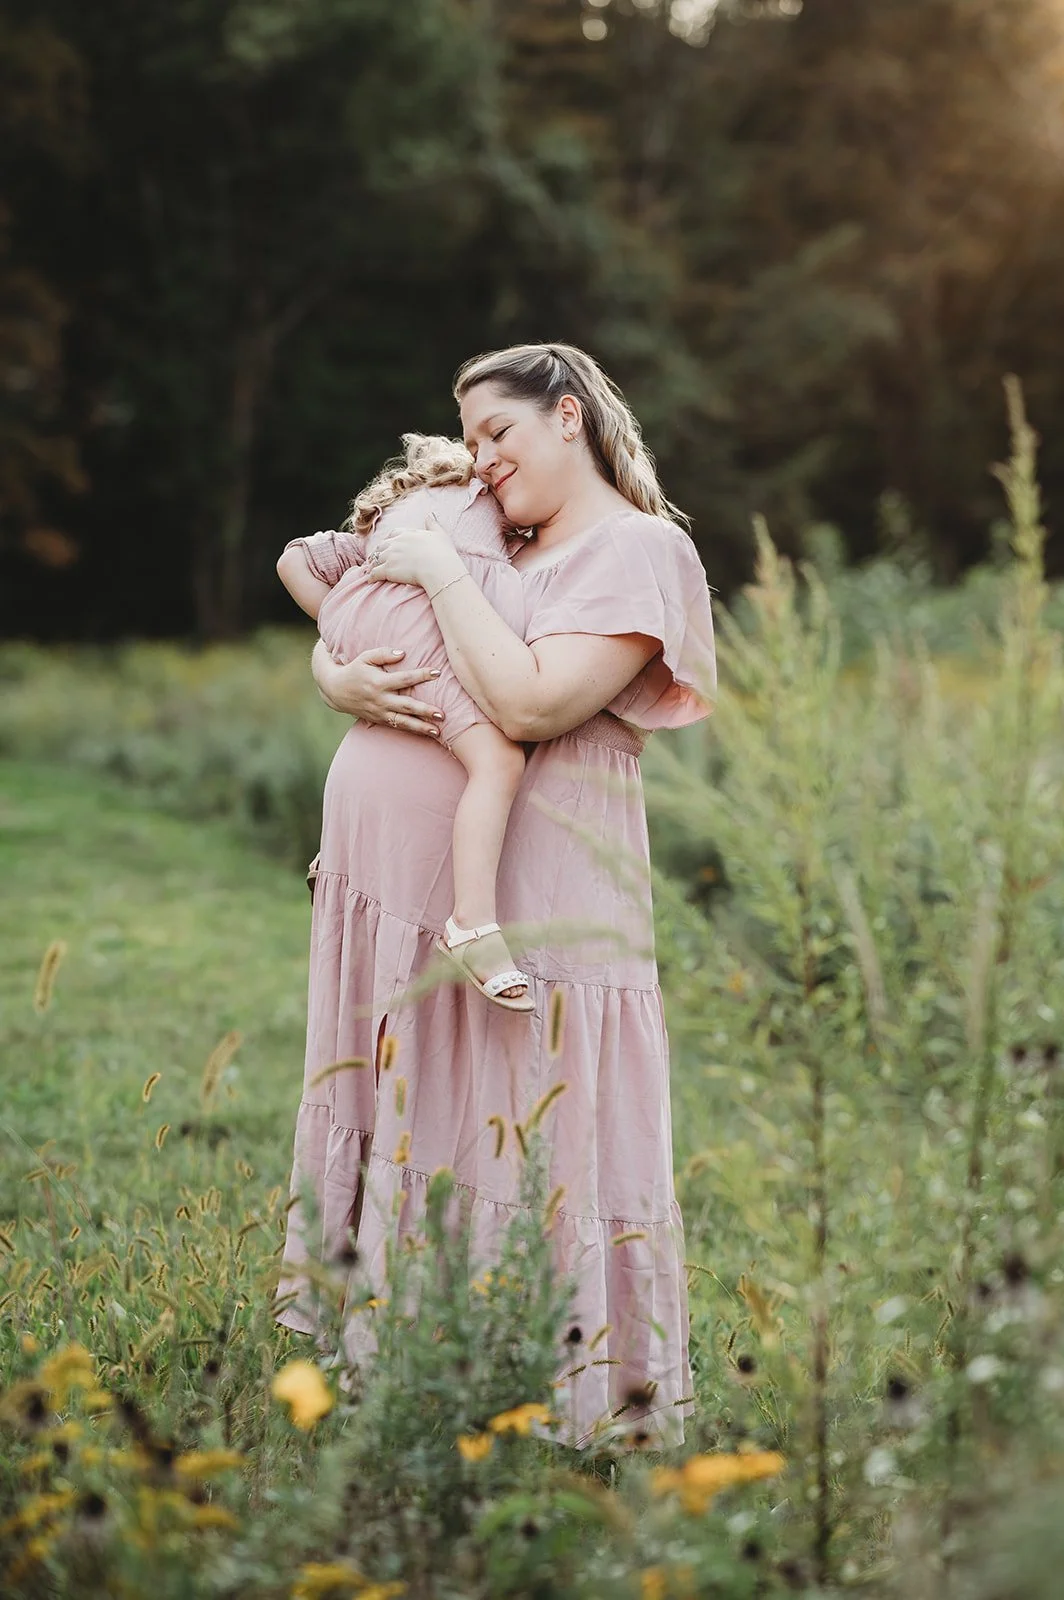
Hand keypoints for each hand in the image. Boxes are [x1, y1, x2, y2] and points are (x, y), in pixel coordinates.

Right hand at [311, 640, 443, 737]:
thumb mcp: (365, 657)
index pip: (404, 679)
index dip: (421, 675)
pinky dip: (412, 730)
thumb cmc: (354, 669)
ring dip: (421, 727)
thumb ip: (383, 654)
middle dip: (424, 710)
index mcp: (378, 682)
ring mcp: (380, 712)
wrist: (335, 690)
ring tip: (438, 731)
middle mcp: (380, 699)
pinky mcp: (379, 720)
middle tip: (442, 714)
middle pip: (406, 706)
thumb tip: (403, 653)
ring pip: (403, 722)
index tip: (437, 672)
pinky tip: (427, 733)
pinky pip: (398, 727)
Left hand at [364, 512, 463, 592]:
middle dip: (378, 552)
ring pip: (375, 559)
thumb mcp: (439, 534)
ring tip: (370, 570)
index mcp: (407, 534)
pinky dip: (371, 576)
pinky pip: (374, 573)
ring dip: (372, 564)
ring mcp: (390, 556)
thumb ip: (433, 524)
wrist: (439, 569)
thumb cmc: (442, 553)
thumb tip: (430, 514)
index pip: (393, 534)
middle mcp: (396, 543)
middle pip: (381, 546)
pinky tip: (370, 580)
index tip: (388, 545)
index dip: (389, 540)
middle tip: (375, 558)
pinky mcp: (387, 570)